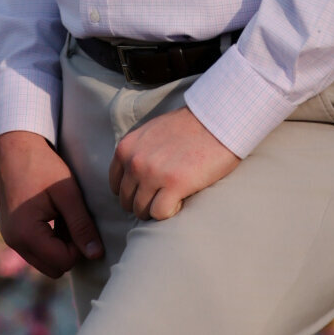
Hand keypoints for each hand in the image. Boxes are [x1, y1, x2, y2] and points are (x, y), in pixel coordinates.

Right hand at [0, 132, 104, 279]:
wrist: (14, 146)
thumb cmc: (42, 165)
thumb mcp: (67, 193)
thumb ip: (81, 225)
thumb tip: (96, 255)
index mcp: (26, 233)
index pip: (63, 262)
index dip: (79, 247)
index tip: (82, 222)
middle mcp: (14, 241)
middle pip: (53, 268)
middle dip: (69, 251)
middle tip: (75, 222)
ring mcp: (10, 238)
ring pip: (45, 261)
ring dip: (60, 247)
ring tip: (64, 217)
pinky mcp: (11, 232)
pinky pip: (36, 250)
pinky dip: (49, 241)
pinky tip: (54, 216)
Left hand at [108, 106, 239, 221]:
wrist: (217, 120)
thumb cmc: (189, 127)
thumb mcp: (151, 133)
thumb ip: (138, 152)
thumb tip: (133, 177)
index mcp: (126, 148)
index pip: (115, 185)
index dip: (132, 192)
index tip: (147, 192)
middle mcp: (135, 162)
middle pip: (127, 201)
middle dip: (143, 203)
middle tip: (162, 198)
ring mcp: (153, 174)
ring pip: (141, 210)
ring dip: (156, 210)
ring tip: (172, 200)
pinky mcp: (174, 185)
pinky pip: (160, 214)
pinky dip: (170, 212)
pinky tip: (181, 201)